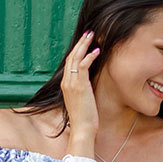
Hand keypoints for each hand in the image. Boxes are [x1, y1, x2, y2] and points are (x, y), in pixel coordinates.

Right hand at [60, 31, 100, 146]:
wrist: (82, 129)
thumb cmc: (85, 118)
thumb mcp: (83, 100)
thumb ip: (83, 89)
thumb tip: (90, 82)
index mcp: (66, 85)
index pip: (70, 62)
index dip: (77, 50)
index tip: (85, 42)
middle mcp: (66, 82)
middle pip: (71, 56)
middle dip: (80, 43)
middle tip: (89, 33)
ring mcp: (72, 84)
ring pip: (75, 58)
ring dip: (84, 45)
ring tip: (92, 36)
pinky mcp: (80, 86)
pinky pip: (83, 66)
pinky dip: (89, 57)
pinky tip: (97, 51)